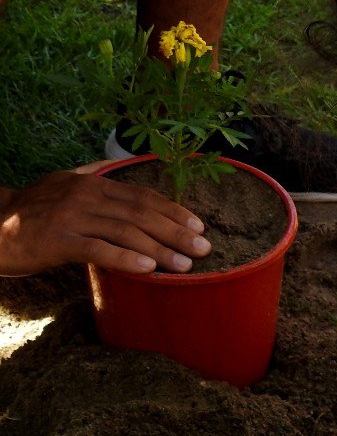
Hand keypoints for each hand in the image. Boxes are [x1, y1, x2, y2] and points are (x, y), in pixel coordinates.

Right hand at [0, 165, 210, 275]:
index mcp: (92, 183)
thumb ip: (90, 175)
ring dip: (160, 249)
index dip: (173, 210)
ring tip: (185, 265)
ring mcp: (71, 218)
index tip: (199, 225)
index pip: (142, 196)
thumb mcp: (62, 185)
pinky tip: (148, 270)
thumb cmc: (33, 212)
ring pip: (125, 232)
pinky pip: (98, 250)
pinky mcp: (57, 241)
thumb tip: (112, 166)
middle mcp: (85, 196)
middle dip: (176, 231)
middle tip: (204, 248)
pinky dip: (126, 260)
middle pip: (141, 213)